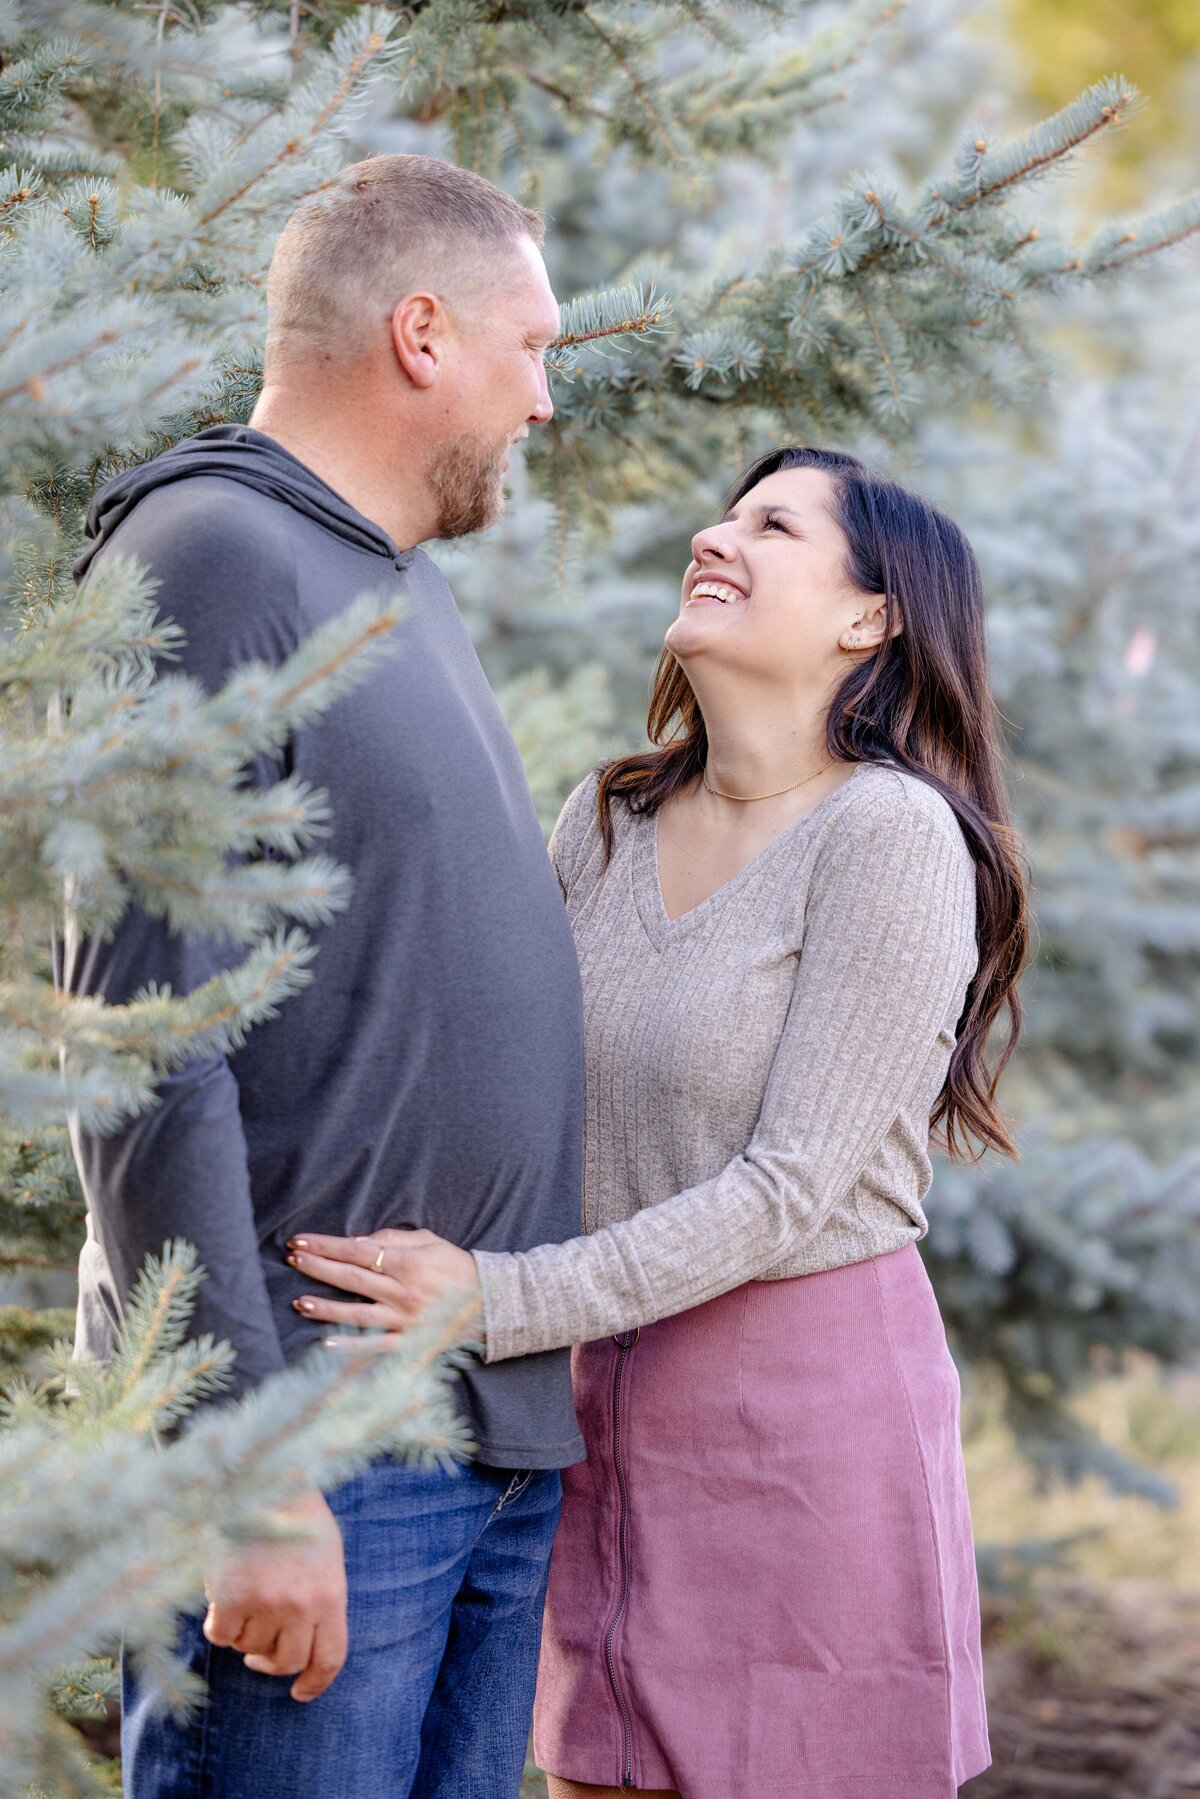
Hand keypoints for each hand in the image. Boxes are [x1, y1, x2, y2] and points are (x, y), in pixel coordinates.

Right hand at [203, 1488, 346, 1701]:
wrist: (259, 1477)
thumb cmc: (294, 1513)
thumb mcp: (324, 1554)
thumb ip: (321, 1599)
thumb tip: (306, 1648)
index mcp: (331, 1593)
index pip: (330, 1658)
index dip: (315, 1683)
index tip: (300, 1693)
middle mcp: (302, 1604)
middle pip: (286, 1662)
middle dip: (270, 1662)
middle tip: (258, 1653)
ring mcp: (266, 1602)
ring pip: (249, 1647)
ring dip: (244, 1632)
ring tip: (243, 1598)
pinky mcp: (231, 1597)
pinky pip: (221, 1635)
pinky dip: (218, 1624)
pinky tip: (220, 1598)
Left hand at [286, 1228, 483, 1345]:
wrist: (492, 1303)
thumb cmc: (457, 1267)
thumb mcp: (430, 1242)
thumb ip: (393, 1239)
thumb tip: (357, 1241)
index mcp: (410, 1264)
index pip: (359, 1251)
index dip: (327, 1246)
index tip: (301, 1242)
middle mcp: (405, 1293)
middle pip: (353, 1279)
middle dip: (319, 1268)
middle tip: (293, 1261)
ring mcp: (406, 1322)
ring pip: (358, 1314)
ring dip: (326, 1308)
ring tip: (299, 1301)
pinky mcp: (410, 1345)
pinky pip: (375, 1347)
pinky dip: (350, 1346)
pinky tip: (325, 1342)